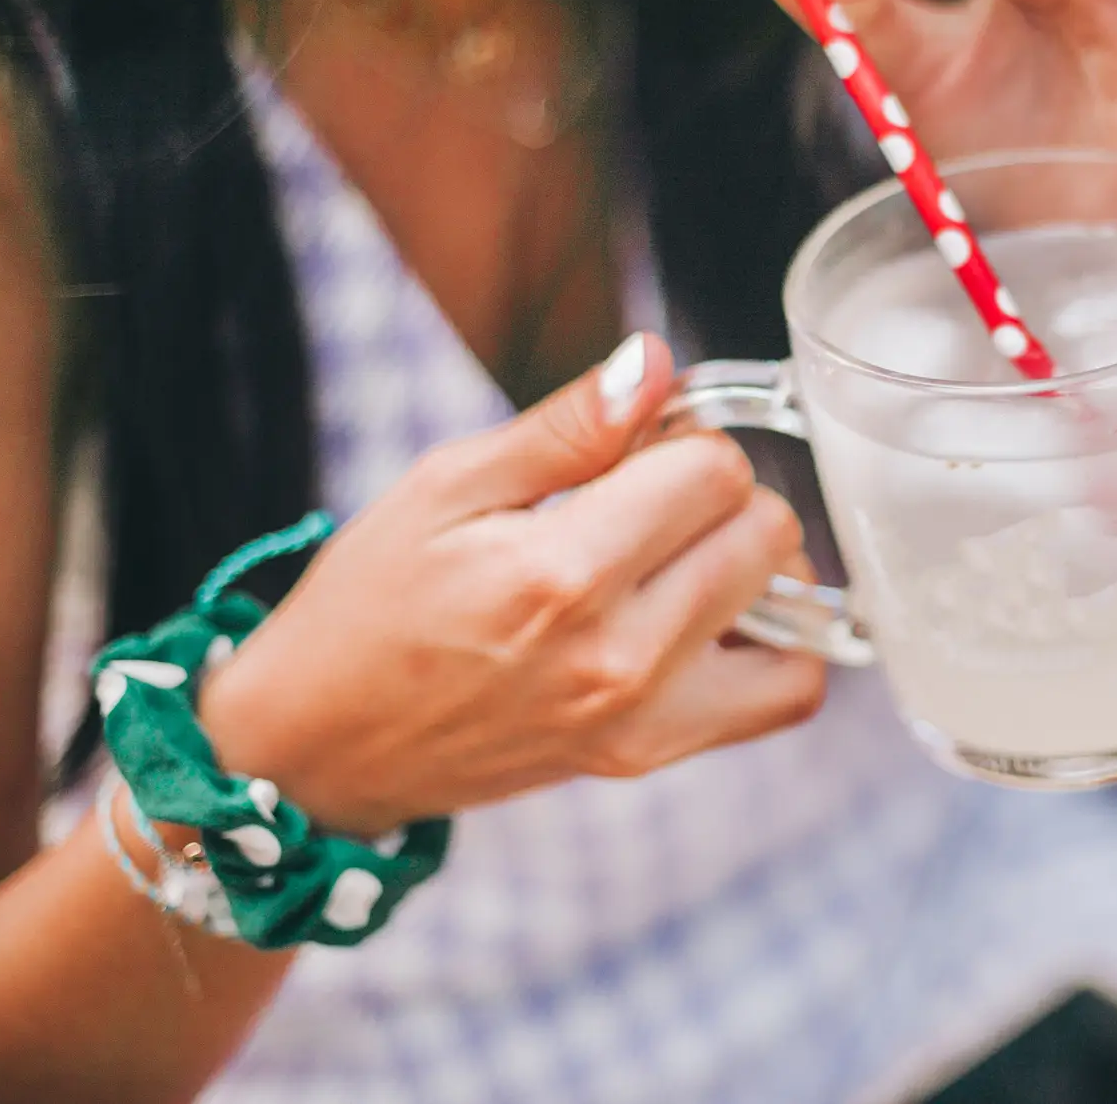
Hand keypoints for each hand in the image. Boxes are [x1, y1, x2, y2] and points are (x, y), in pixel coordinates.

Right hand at [199, 335, 823, 837]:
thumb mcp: (445, 487)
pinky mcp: (650, 754)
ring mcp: (642, 716)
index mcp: (559, 571)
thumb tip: (656, 363)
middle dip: (720, 495)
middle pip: (766, 529)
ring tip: (683, 557)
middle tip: (651, 503)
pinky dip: (779, 646)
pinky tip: (716, 618)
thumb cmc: (371, 603)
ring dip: (756, 565)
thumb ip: (567, 427)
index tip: (636, 451)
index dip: (684, 440)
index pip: (715, 469)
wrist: (319, 745)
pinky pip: (786, 696)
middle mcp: (616, 653)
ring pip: (797, 607)